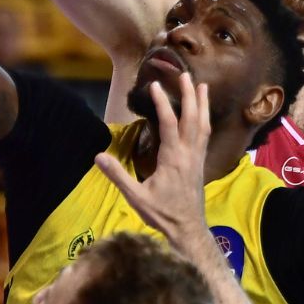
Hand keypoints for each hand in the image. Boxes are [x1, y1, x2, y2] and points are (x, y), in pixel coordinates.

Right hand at [94, 78, 208, 242]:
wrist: (188, 229)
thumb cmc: (162, 214)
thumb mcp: (136, 197)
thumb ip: (118, 175)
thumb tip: (98, 156)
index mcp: (173, 159)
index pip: (169, 124)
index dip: (162, 103)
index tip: (154, 84)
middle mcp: (189, 154)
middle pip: (192, 118)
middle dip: (190, 95)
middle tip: (187, 75)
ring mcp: (197, 158)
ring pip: (203, 125)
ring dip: (202, 105)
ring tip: (203, 86)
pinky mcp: (201, 164)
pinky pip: (205, 136)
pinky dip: (205, 120)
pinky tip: (203, 114)